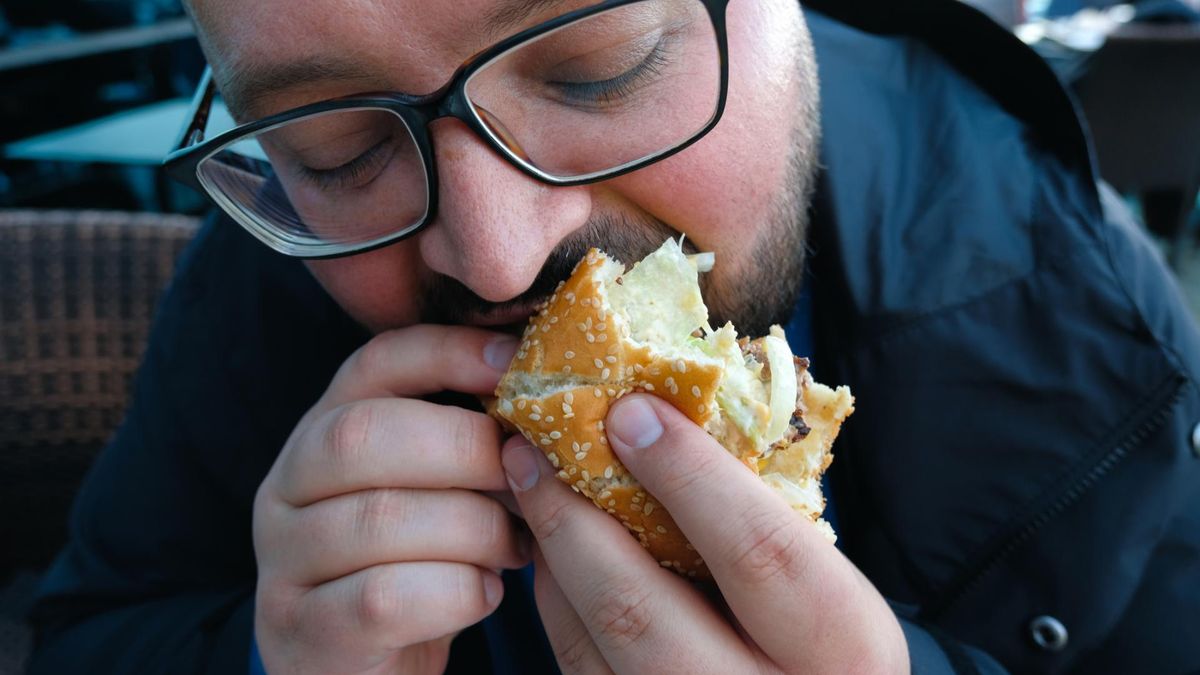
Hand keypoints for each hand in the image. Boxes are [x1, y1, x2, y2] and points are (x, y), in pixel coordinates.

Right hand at [252, 326, 531, 674]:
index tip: (514, 362)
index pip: (372, 363)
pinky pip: (384, 599)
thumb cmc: (419, 566)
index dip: (445, 353)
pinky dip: (456, 592)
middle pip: (364, 435)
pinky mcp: (303, 631)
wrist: (363, 668)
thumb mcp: (438, 491)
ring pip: (381, 519)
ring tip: (514, 546)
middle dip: (466, 449)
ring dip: (473, 529)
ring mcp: (282, 561)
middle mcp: (286, 486)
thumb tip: (554, 391)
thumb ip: (470, 440)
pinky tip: (485, 594)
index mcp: (323, 431)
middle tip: (526, 478)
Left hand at [502, 394, 908, 674]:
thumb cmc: (822, 632)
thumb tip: (661, 412)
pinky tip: (551, 549)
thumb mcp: (828, 578)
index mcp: (840, 643)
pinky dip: (557, 601)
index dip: (688, 475)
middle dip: (575, 521)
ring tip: (525, 483)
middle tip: (531, 447)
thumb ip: (762, 515)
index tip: (630, 410)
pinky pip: (578, 666)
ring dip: (551, 555)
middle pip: (641, 613)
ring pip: (592, 646)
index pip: (759, 551)